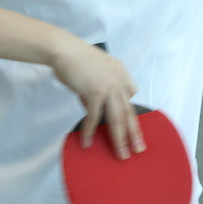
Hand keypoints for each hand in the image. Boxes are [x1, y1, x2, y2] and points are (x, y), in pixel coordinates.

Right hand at [50, 40, 143, 159]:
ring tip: (121, 154)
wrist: (64, 49)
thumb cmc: (75, 58)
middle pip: (128, 112)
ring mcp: (108, 87)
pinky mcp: (95, 92)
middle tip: (138, 150)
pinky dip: (89, 130)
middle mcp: (118, 80)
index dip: (133, 114)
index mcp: (120, 73)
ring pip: (117, 118)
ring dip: (119, 138)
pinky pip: (94, 116)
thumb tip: (94, 105)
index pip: (131, 97)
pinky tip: (87, 141)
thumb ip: (100, 85)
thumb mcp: (96, 69)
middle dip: (134, 134)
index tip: (136, 129)